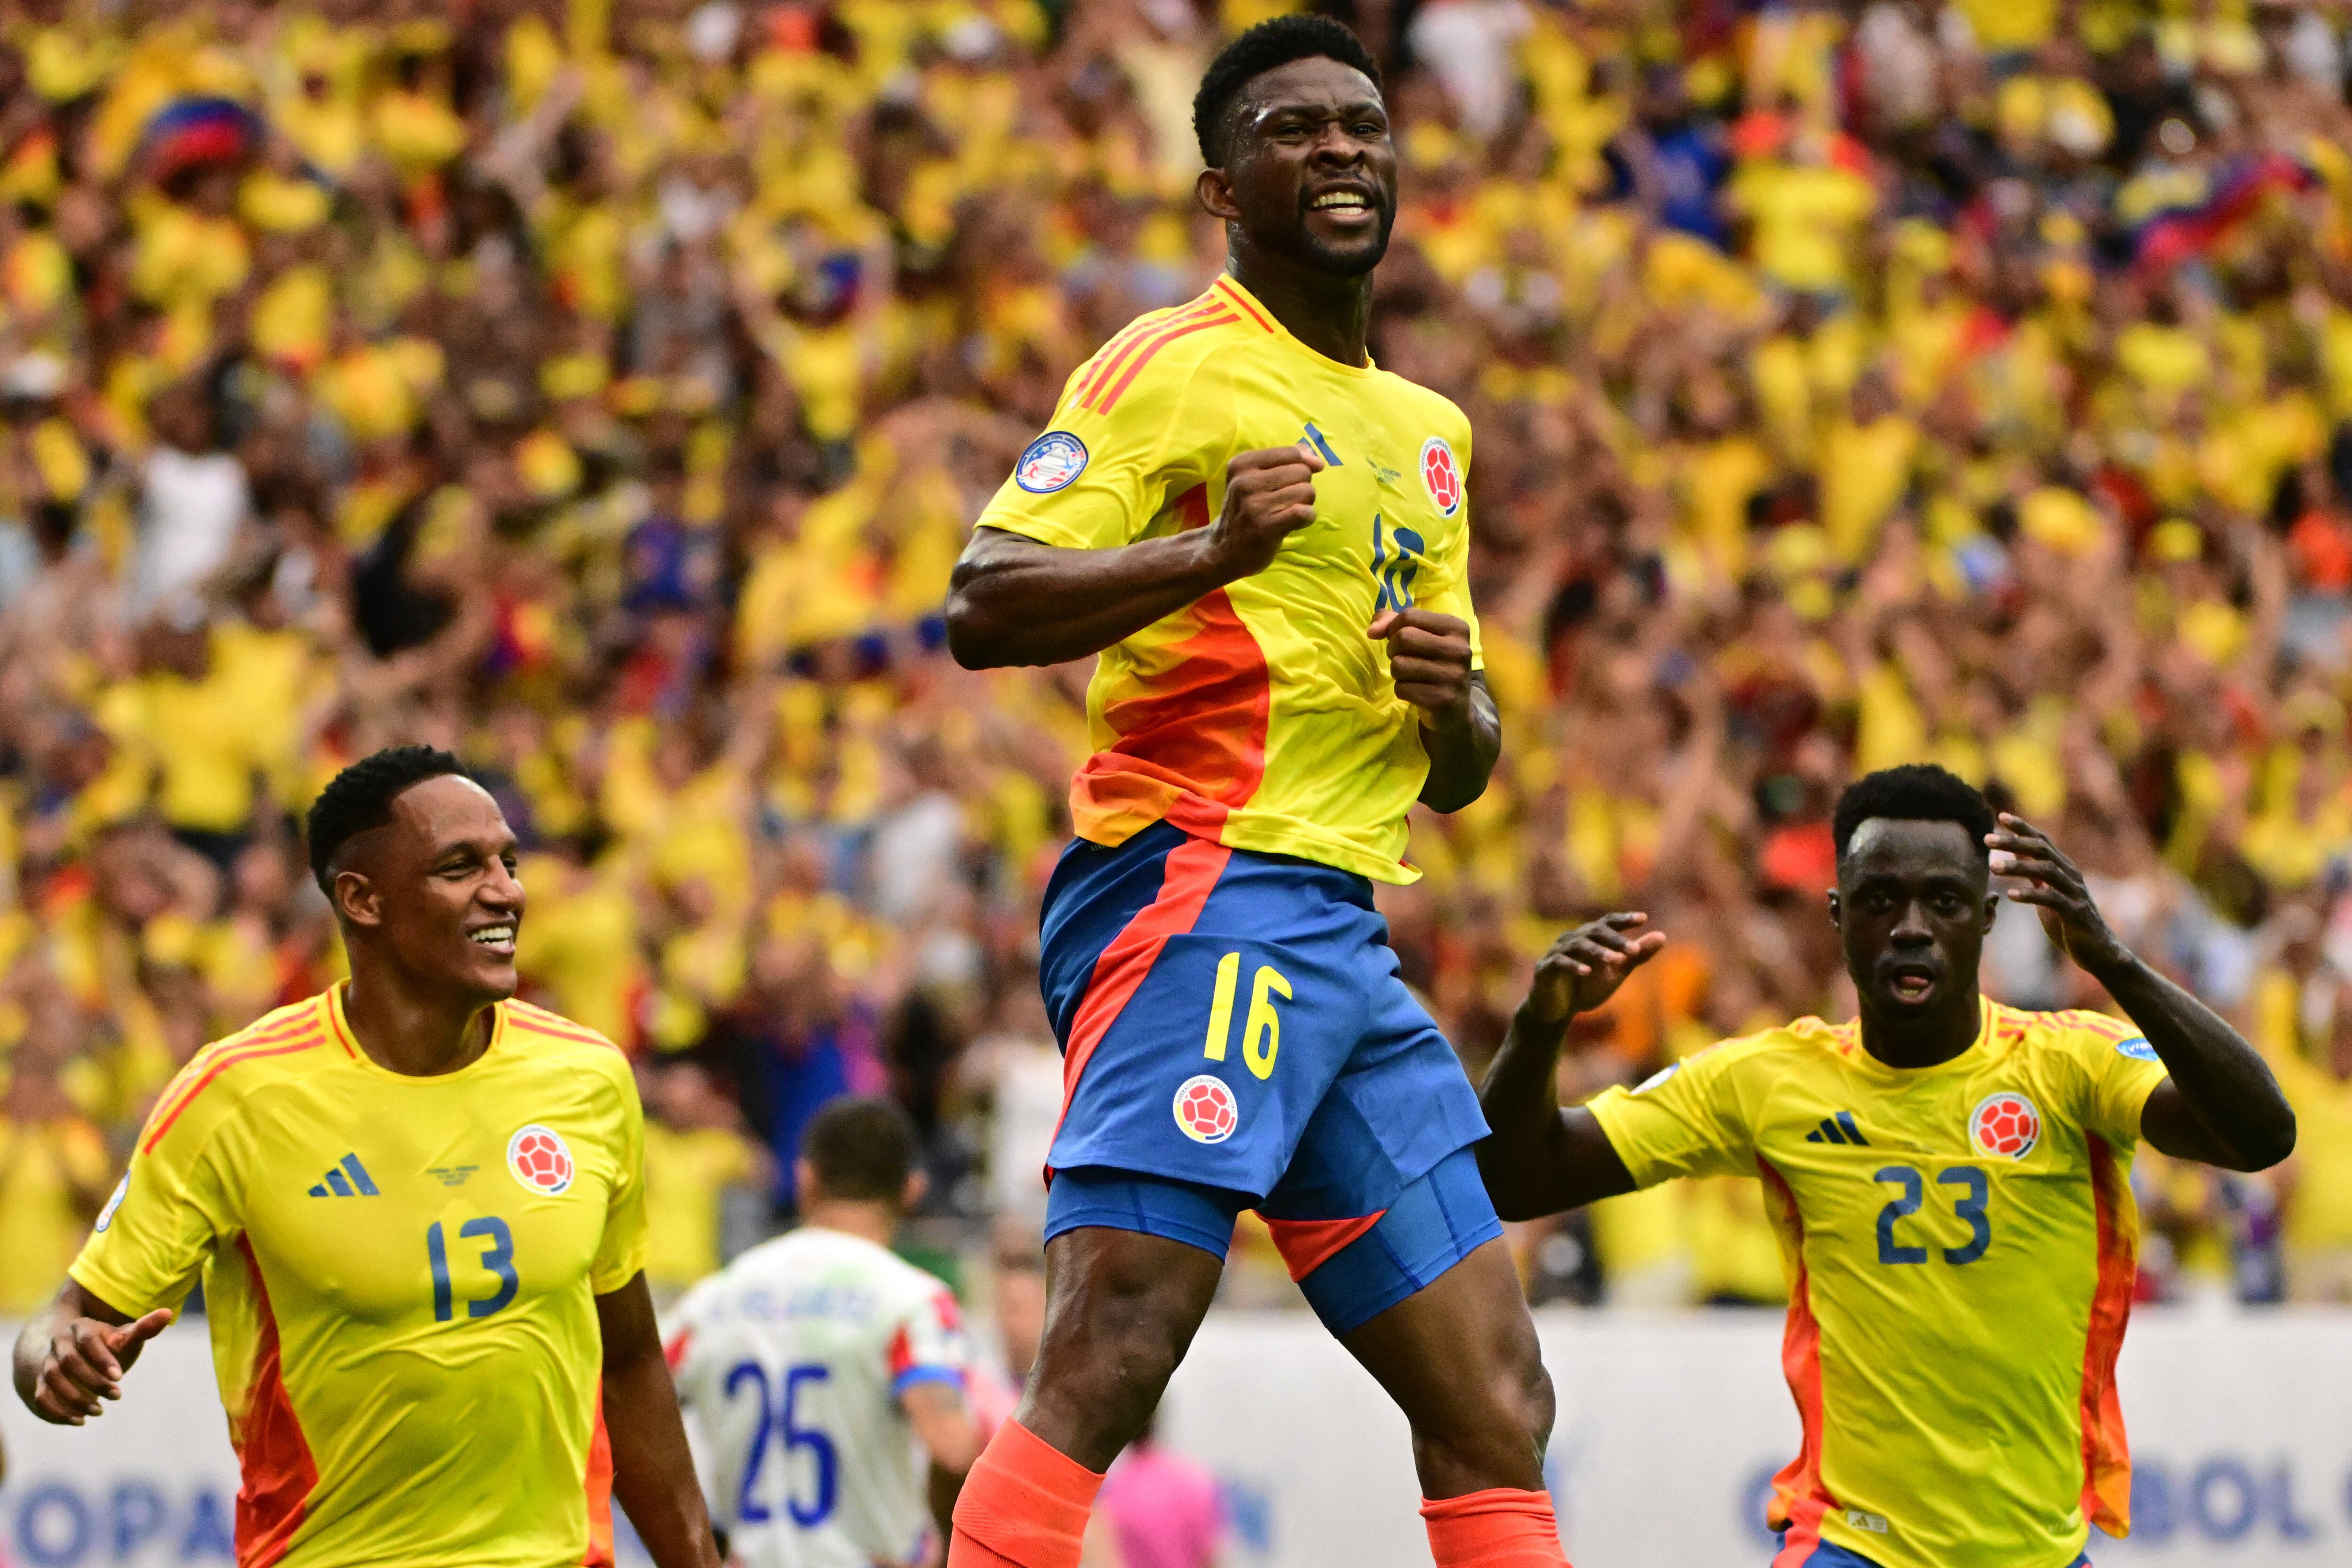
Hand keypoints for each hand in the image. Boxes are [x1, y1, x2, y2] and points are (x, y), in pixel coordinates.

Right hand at [30, 1308, 170, 1424]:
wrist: (83, 1359)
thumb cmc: (111, 1348)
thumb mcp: (126, 1339)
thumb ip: (143, 1329)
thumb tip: (167, 1312)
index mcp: (81, 1328)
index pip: (87, 1341)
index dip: (102, 1359)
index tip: (120, 1376)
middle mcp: (59, 1344)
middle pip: (68, 1362)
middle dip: (93, 1381)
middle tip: (117, 1395)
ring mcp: (47, 1364)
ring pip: (52, 1380)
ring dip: (75, 1398)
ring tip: (100, 1411)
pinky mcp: (40, 1385)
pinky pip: (41, 1398)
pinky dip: (57, 1411)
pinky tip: (80, 1421)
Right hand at [1206, 443, 1323, 578]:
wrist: (1223, 550)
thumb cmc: (1247, 511)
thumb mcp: (1256, 479)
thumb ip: (1286, 462)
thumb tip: (1315, 458)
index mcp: (1242, 463)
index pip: (1292, 453)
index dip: (1302, 466)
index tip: (1294, 481)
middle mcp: (1245, 481)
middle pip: (1302, 472)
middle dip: (1301, 487)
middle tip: (1284, 502)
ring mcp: (1254, 505)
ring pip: (1306, 491)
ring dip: (1304, 504)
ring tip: (1286, 513)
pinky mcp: (1265, 527)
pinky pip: (1303, 512)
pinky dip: (1307, 517)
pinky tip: (1295, 524)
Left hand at [1368, 607, 1474, 722]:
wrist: (1455, 708)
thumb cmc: (1433, 664)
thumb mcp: (1421, 636)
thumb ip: (1393, 622)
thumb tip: (1372, 630)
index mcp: (1456, 627)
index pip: (1410, 615)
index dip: (1394, 628)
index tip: (1400, 639)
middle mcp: (1460, 649)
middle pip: (1404, 637)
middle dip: (1393, 649)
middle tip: (1403, 659)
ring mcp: (1454, 675)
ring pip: (1399, 664)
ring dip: (1397, 672)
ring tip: (1411, 676)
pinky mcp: (1443, 699)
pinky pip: (1402, 688)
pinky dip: (1402, 690)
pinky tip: (1416, 692)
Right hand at [1523, 915, 1666, 1023]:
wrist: (1558, 1009)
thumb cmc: (1587, 986)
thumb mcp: (1617, 971)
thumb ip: (1636, 955)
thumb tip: (1662, 936)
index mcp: (1591, 937)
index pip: (1608, 923)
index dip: (1624, 919)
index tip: (1643, 918)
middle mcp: (1573, 939)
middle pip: (1595, 931)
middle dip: (1615, 940)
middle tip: (1633, 950)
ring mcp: (1557, 952)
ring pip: (1578, 945)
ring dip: (1597, 952)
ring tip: (1614, 960)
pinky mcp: (1545, 968)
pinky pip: (1559, 963)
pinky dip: (1573, 966)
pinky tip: (1587, 972)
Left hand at [1986, 814, 2130, 975]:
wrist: (2098, 951)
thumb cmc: (2070, 922)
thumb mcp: (2049, 894)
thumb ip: (2036, 875)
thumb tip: (2016, 856)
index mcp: (2064, 869)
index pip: (2042, 841)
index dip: (2023, 827)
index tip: (2000, 815)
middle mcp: (2071, 876)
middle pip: (2042, 850)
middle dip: (2014, 842)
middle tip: (1987, 839)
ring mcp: (2075, 893)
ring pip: (2046, 871)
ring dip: (2018, 867)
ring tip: (1993, 867)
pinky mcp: (2075, 913)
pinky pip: (2052, 899)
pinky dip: (2031, 895)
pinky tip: (2011, 894)